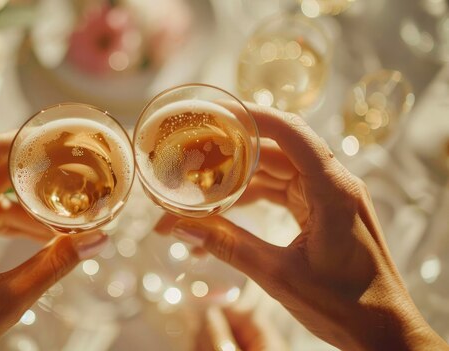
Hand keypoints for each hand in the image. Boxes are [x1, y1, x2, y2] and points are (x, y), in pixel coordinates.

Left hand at [0, 133, 108, 350]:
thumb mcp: (7, 301)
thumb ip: (54, 265)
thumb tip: (98, 240)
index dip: (18, 140)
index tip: (52, 139)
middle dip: (28, 176)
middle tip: (68, 174)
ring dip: (20, 208)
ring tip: (60, 221)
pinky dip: (3, 225)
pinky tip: (35, 237)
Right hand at [158, 104, 447, 349]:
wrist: (382, 332)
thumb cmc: (344, 305)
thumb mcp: (277, 275)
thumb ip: (228, 245)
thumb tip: (181, 227)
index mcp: (332, 190)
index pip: (291, 133)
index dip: (252, 117)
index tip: (215, 115)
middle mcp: (334, 185)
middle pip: (276, 151)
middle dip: (232, 155)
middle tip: (193, 159)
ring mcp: (329, 197)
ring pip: (276, 172)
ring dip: (240, 181)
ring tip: (201, 191)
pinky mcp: (324, 211)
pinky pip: (283, 191)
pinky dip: (254, 198)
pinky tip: (225, 211)